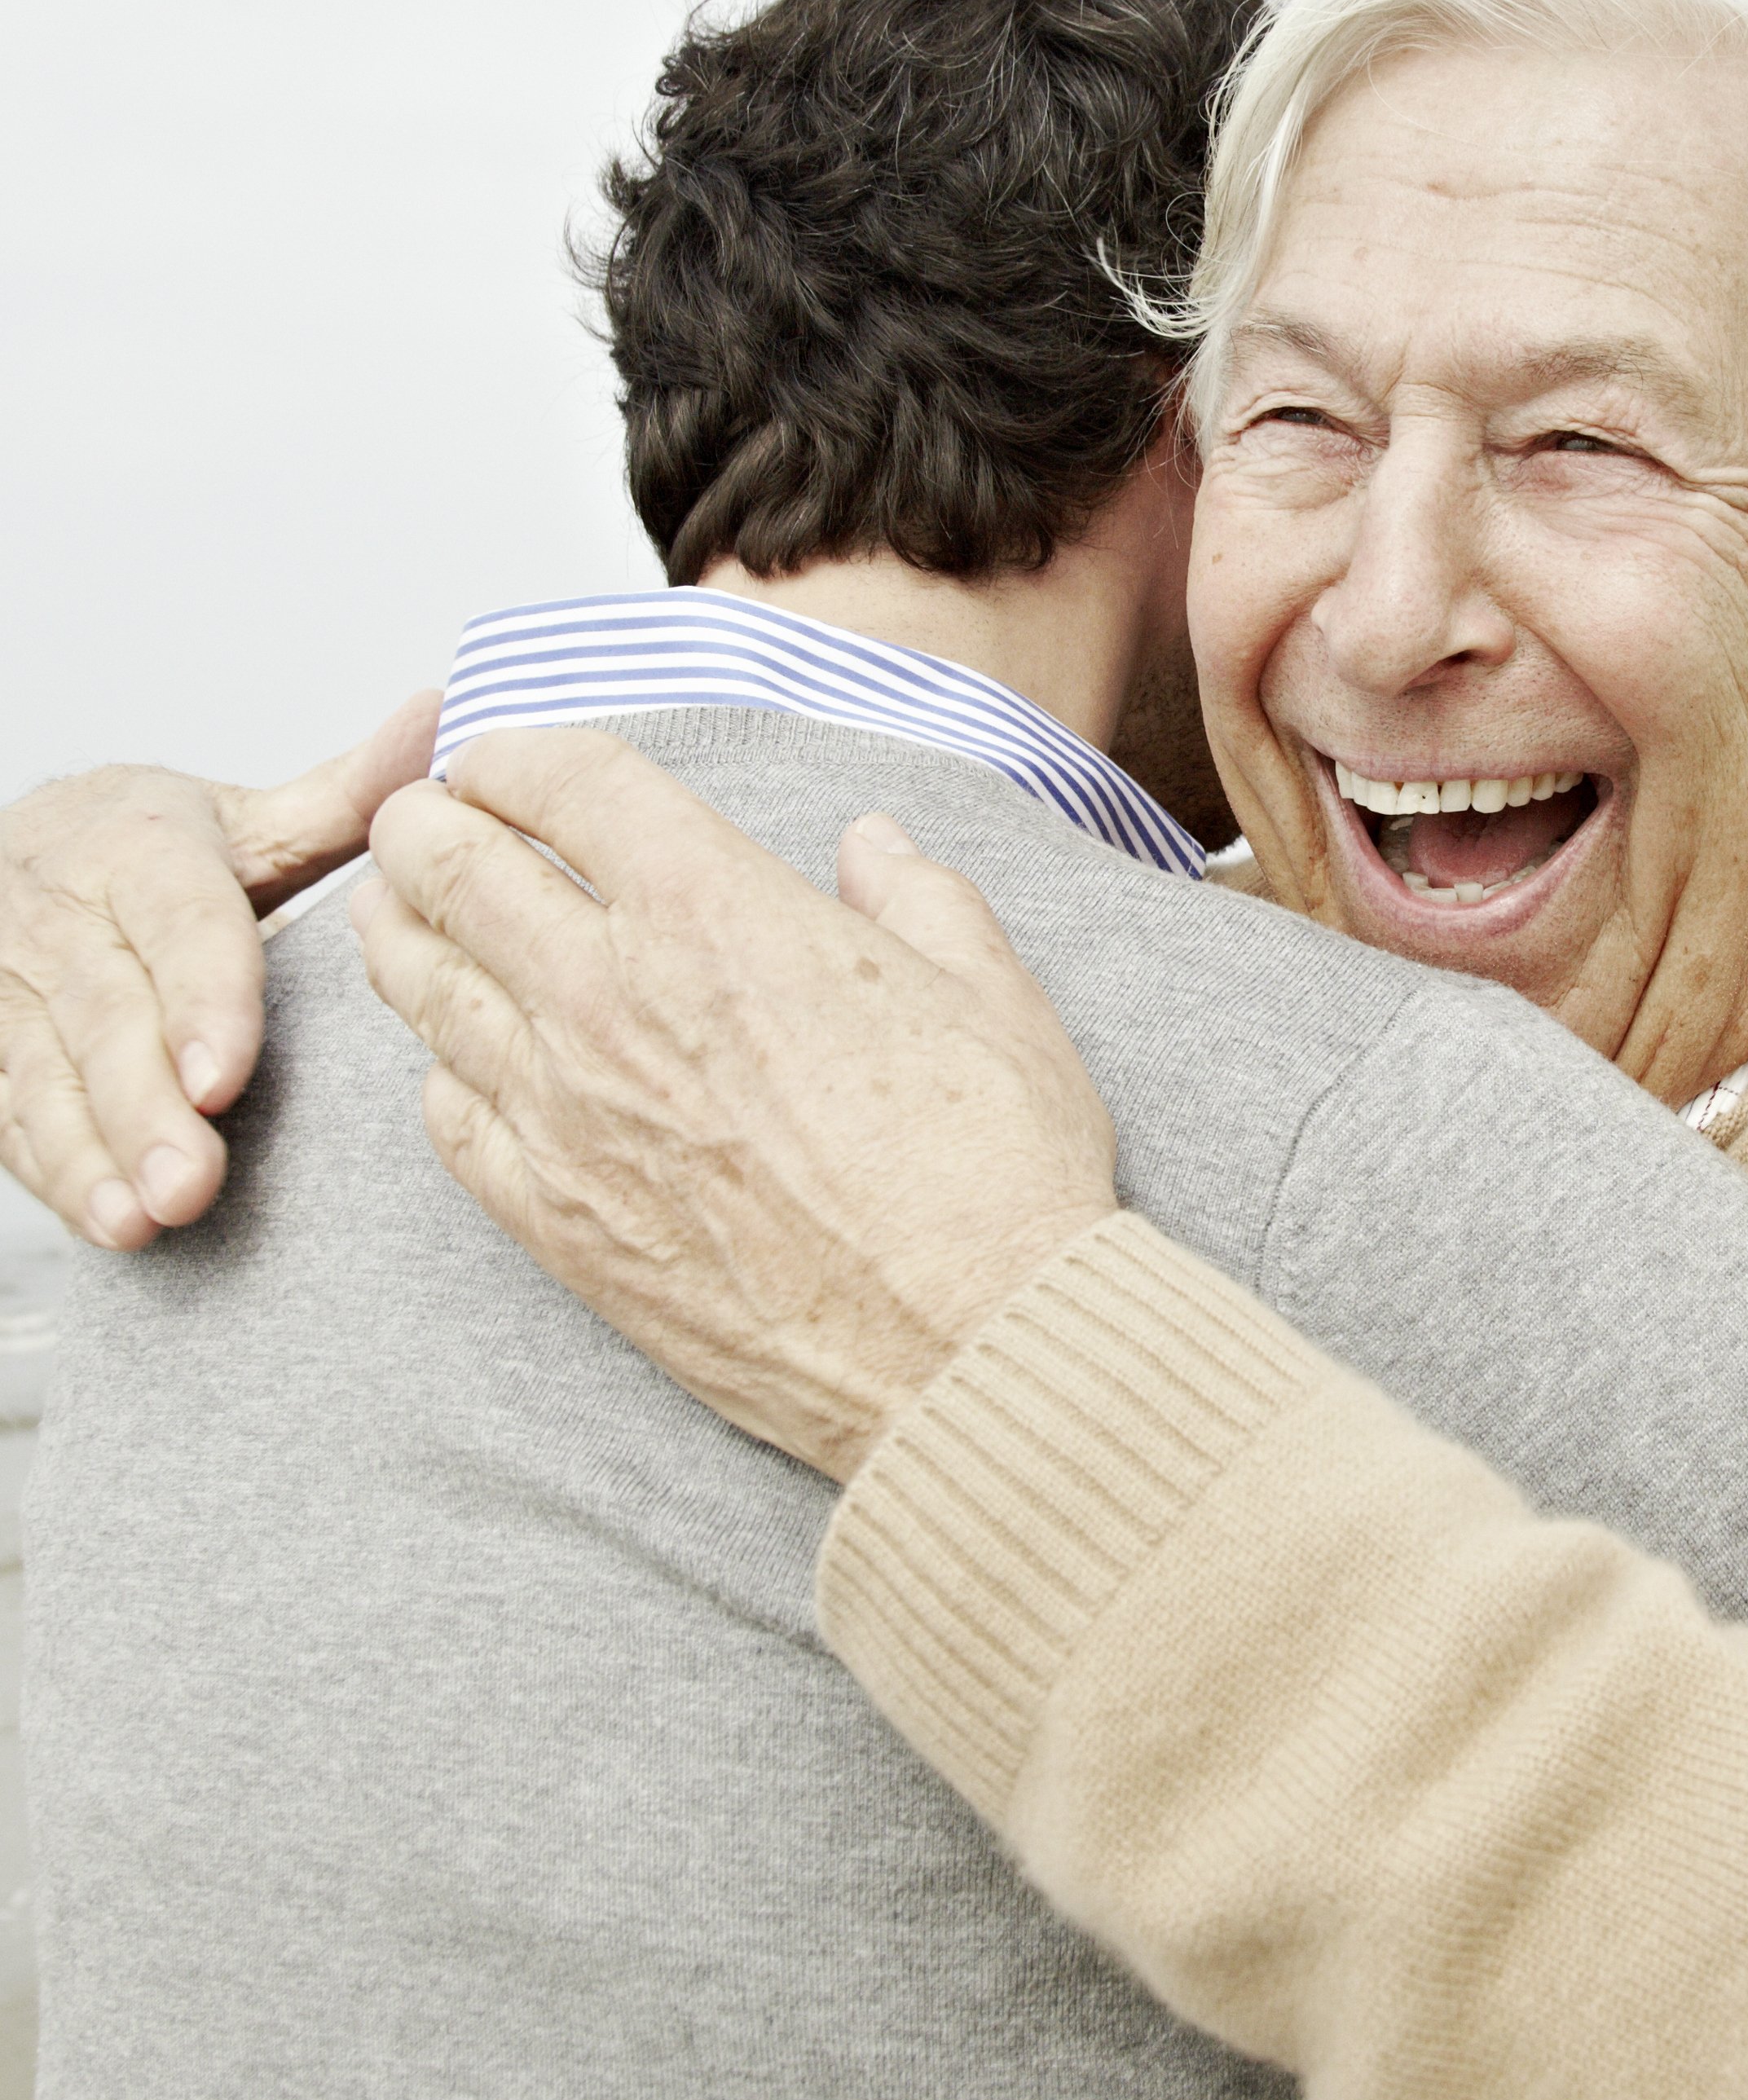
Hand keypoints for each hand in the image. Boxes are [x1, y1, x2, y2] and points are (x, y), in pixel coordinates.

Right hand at [0, 693, 437, 1245]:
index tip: (227, 1075)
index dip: (199, 1000)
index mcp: (139, 850)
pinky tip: (105, 1223)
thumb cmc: (148, 852)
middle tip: (194, 1181)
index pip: (177, 925)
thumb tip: (443, 721)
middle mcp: (61, 916)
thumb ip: (341, 795)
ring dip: (94, 1153)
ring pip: (47, 1075)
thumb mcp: (239, 818)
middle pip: (106, 1017)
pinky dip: (55, 1173)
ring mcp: (12, 989)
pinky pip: (11, 1114)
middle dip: (146, 1105)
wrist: (6, 857)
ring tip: (145, 1219)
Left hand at [351, 728, 1120, 1479]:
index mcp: (718, 913)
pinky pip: (444, 1111)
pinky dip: (439, 1065)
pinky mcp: (550, 1215)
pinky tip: (460, 1056)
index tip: (511, 759)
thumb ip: (916, 899)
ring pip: (417, 981)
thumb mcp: (994, 994)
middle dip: (426, 821)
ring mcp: (563, 1110)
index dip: (518, 751)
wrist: (968, 1348)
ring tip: (404, 909)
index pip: (561, 779)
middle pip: (448, 864)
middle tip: (430, 818)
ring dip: (400, 926)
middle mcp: (611, 995)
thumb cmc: (994, 1172)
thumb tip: (873, 848)